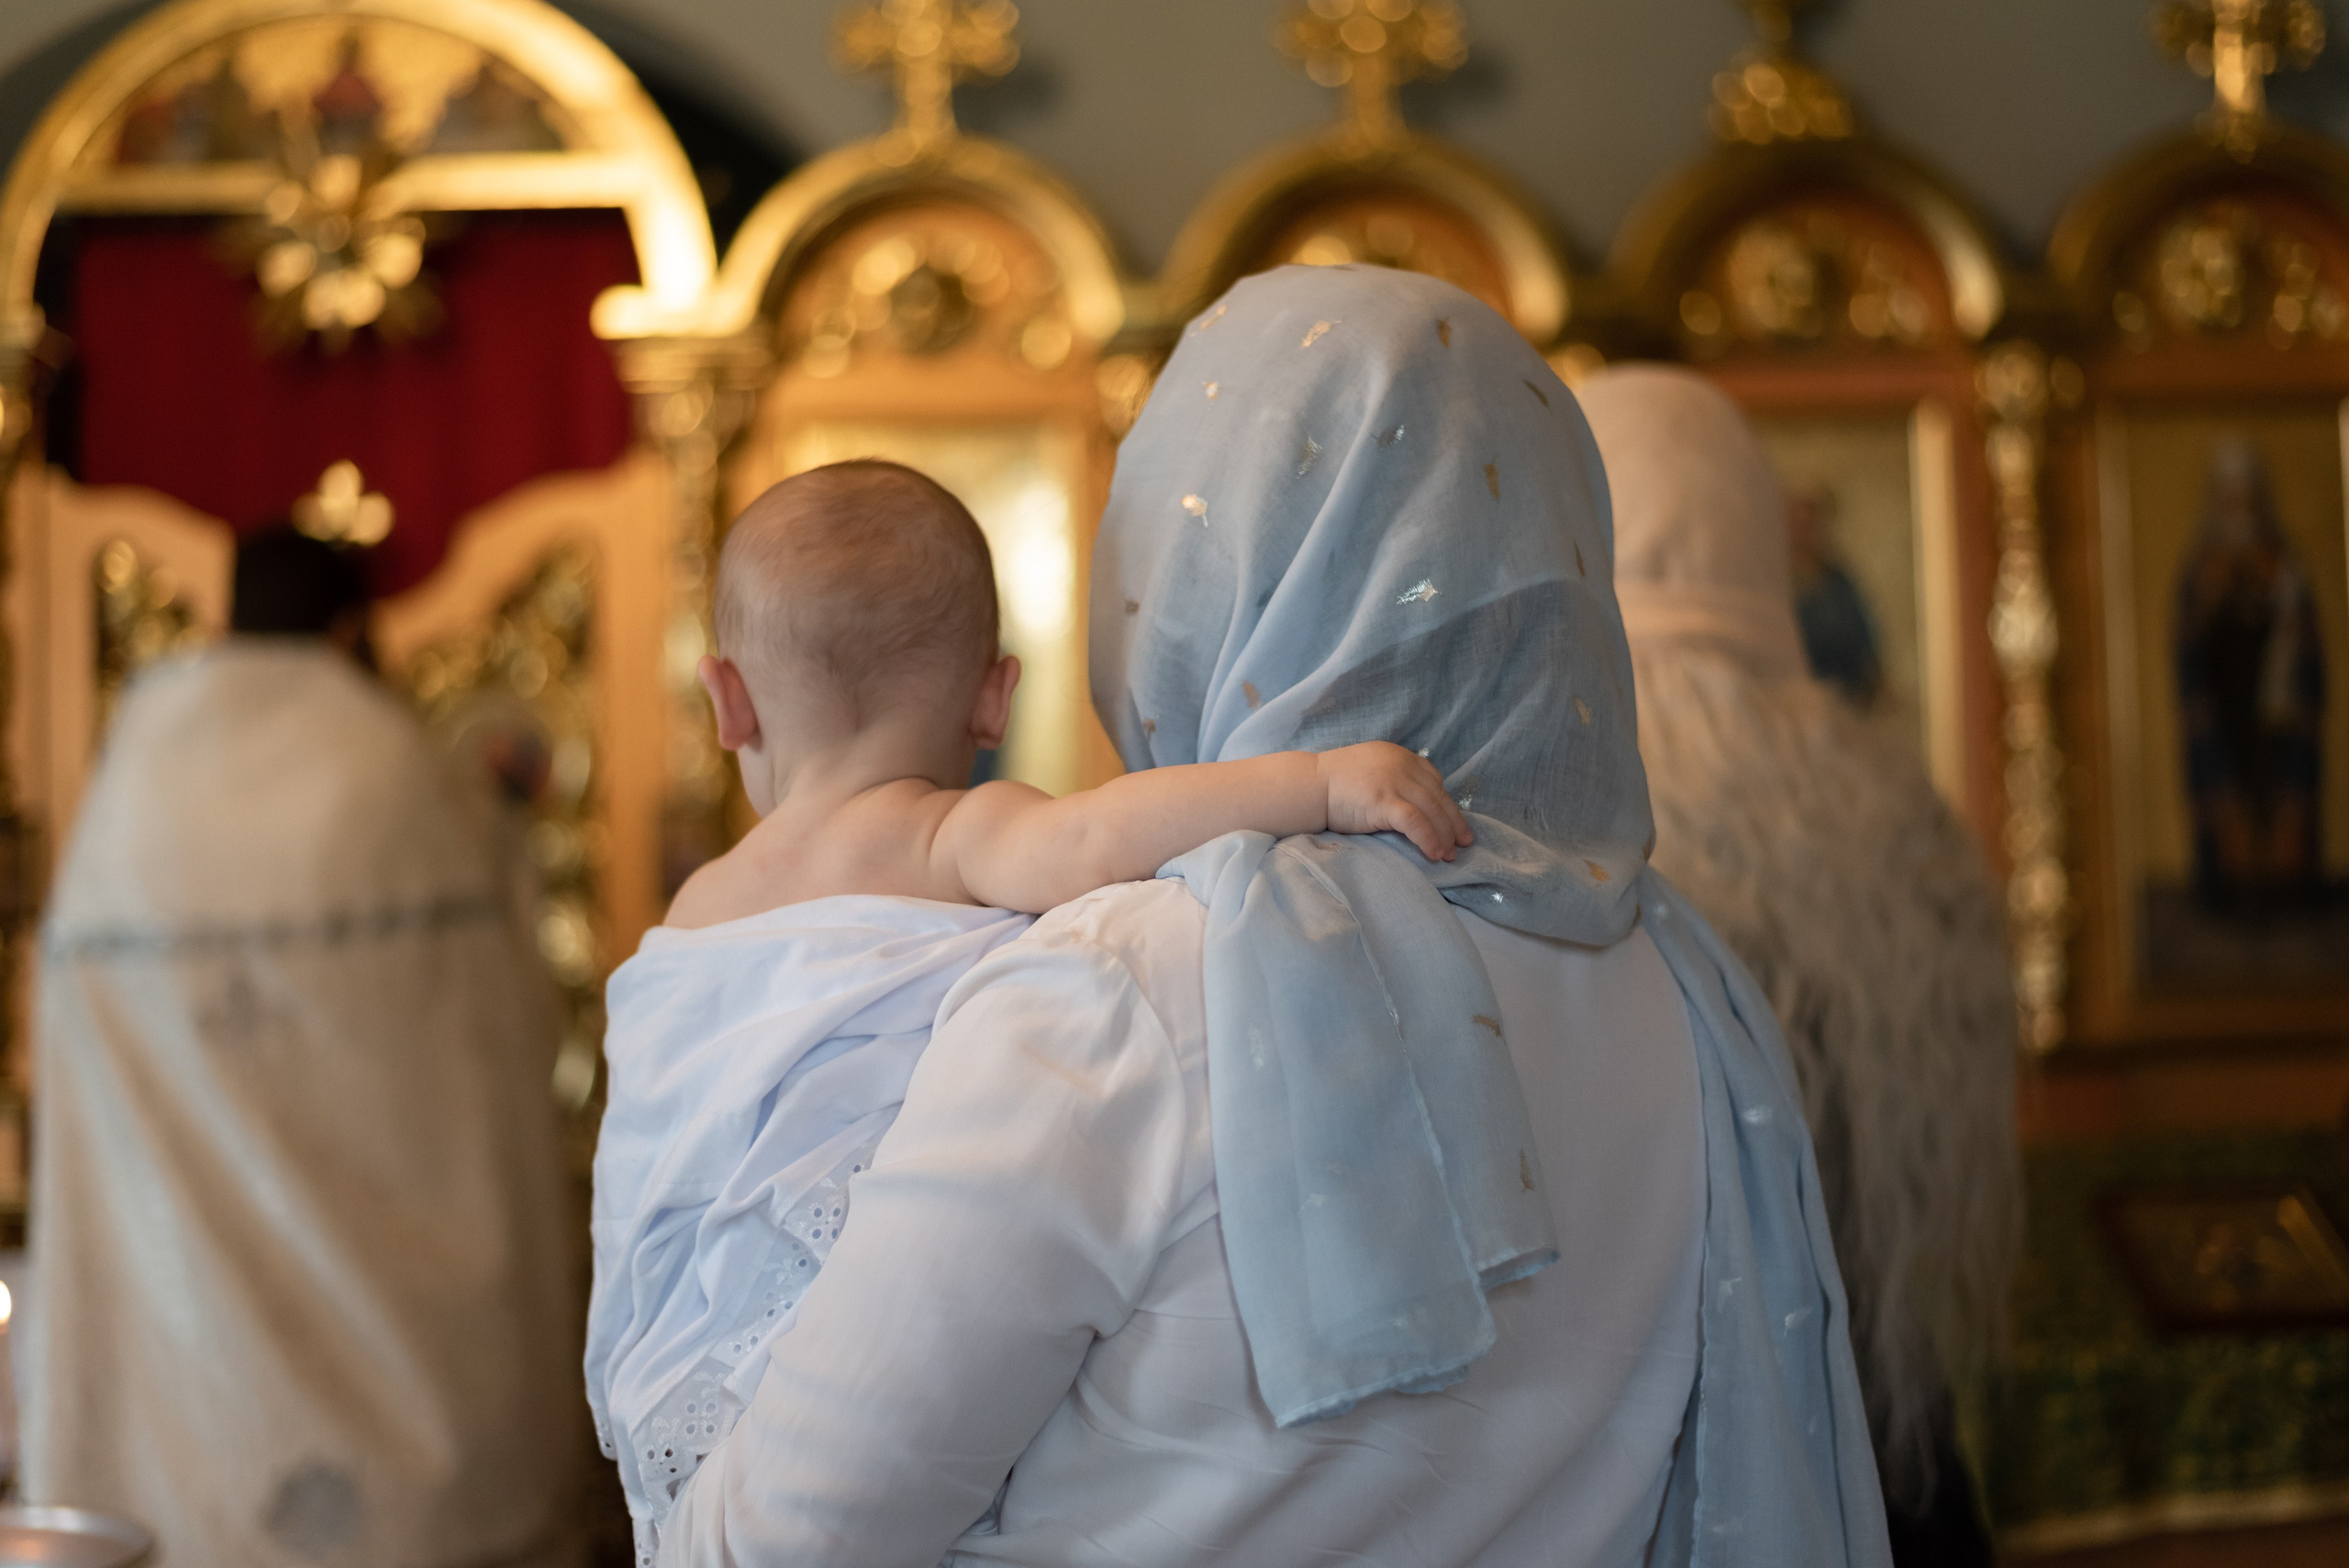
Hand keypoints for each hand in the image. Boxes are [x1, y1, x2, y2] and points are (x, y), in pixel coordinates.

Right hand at [1317, 742, 1475, 861]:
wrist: (1308, 786)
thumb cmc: (1334, 784)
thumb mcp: (1371, 771)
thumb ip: (1393, 779)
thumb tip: (1417, 805)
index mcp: (1400, 755)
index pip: (1433, 780)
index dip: (1446, 804)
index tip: (1453, 822)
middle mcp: (1402, 764)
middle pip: (1438, 796)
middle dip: (1453, 822)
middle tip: (1463, 843)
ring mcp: (1393, 781)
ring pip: (1432, 810)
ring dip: (1445, 835)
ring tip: (1450, 854)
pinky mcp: (1384, 800)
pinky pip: (1416, 822)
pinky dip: (1429, 839)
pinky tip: (1434, 853)